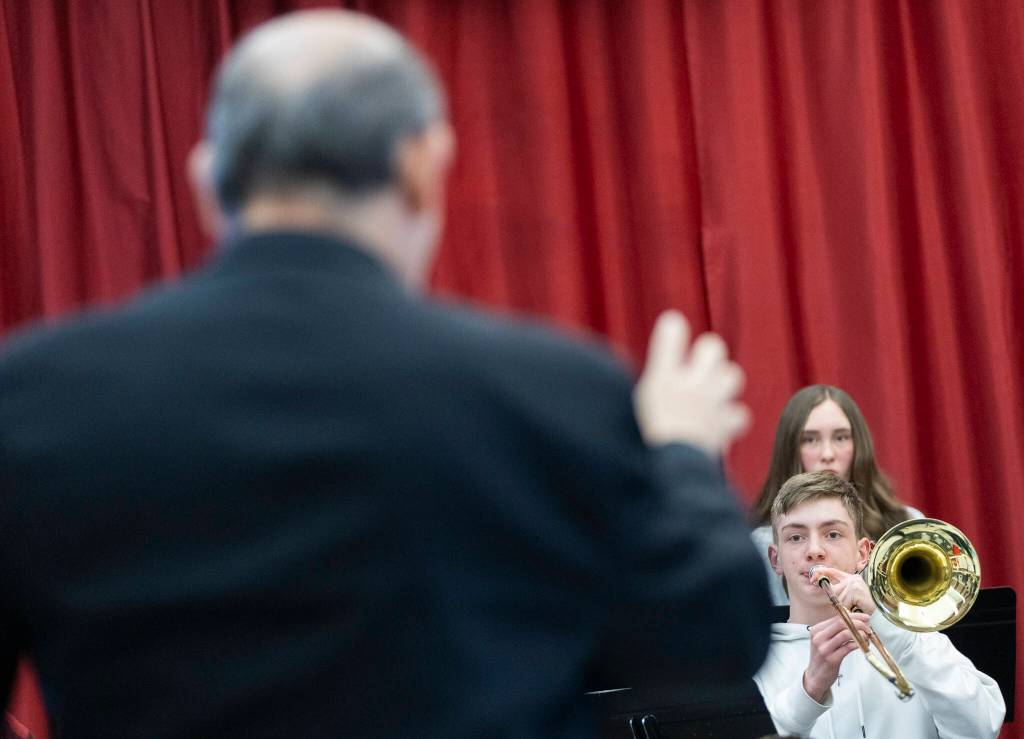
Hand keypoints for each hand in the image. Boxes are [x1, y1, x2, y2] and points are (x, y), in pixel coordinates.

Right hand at [633, 310, 748, 454]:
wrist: (668, 473)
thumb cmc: (639, 443)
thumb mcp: (629, 409)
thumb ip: (649, 388)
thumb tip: (649, 384)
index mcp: (662, 376)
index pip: (673, 330)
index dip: (673, 329)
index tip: (672, 330)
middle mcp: (691, 384)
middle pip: (713, 346)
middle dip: (707, 354)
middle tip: (695, 370)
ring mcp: (712, 403)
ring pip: (732, 375)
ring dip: (723, 383)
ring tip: (709, 396)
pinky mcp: (725, 426)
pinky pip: (740, 414)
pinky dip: (730, 419)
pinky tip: (717, 426)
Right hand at [802, 611, 871, 701]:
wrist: (815, 677)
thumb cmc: (822, 658)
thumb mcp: (823, 641)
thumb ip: (835, 631)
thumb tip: (855, 622)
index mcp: (817, 630)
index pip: (837, 618)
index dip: (853, 616)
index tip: (864, 617)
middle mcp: (819, 637)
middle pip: (841, 623)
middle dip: (858, 623)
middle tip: (867, 626)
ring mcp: (824, 648)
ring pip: (846, 634)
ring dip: (860, 633)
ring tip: (867, 636)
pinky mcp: (832, 659)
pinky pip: (848, 647)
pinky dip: (858, 644)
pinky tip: (863, 644)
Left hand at [811, 566, 874, 615]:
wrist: (877, 617)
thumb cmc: (861, 609)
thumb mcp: (846, 598)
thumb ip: (836, 592)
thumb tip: (818, 584)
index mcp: (850, 578)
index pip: (831, 571)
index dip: (819, 573)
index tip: (811, 580)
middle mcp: (853, 578)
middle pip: (833, 589)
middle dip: (836, 601)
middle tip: (847, 607)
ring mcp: (855, 584)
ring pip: (838, 598)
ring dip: (844, 607)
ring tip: (854, 609)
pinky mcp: (857, 591)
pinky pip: (844, 603)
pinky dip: (848, 610)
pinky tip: (857, 610)